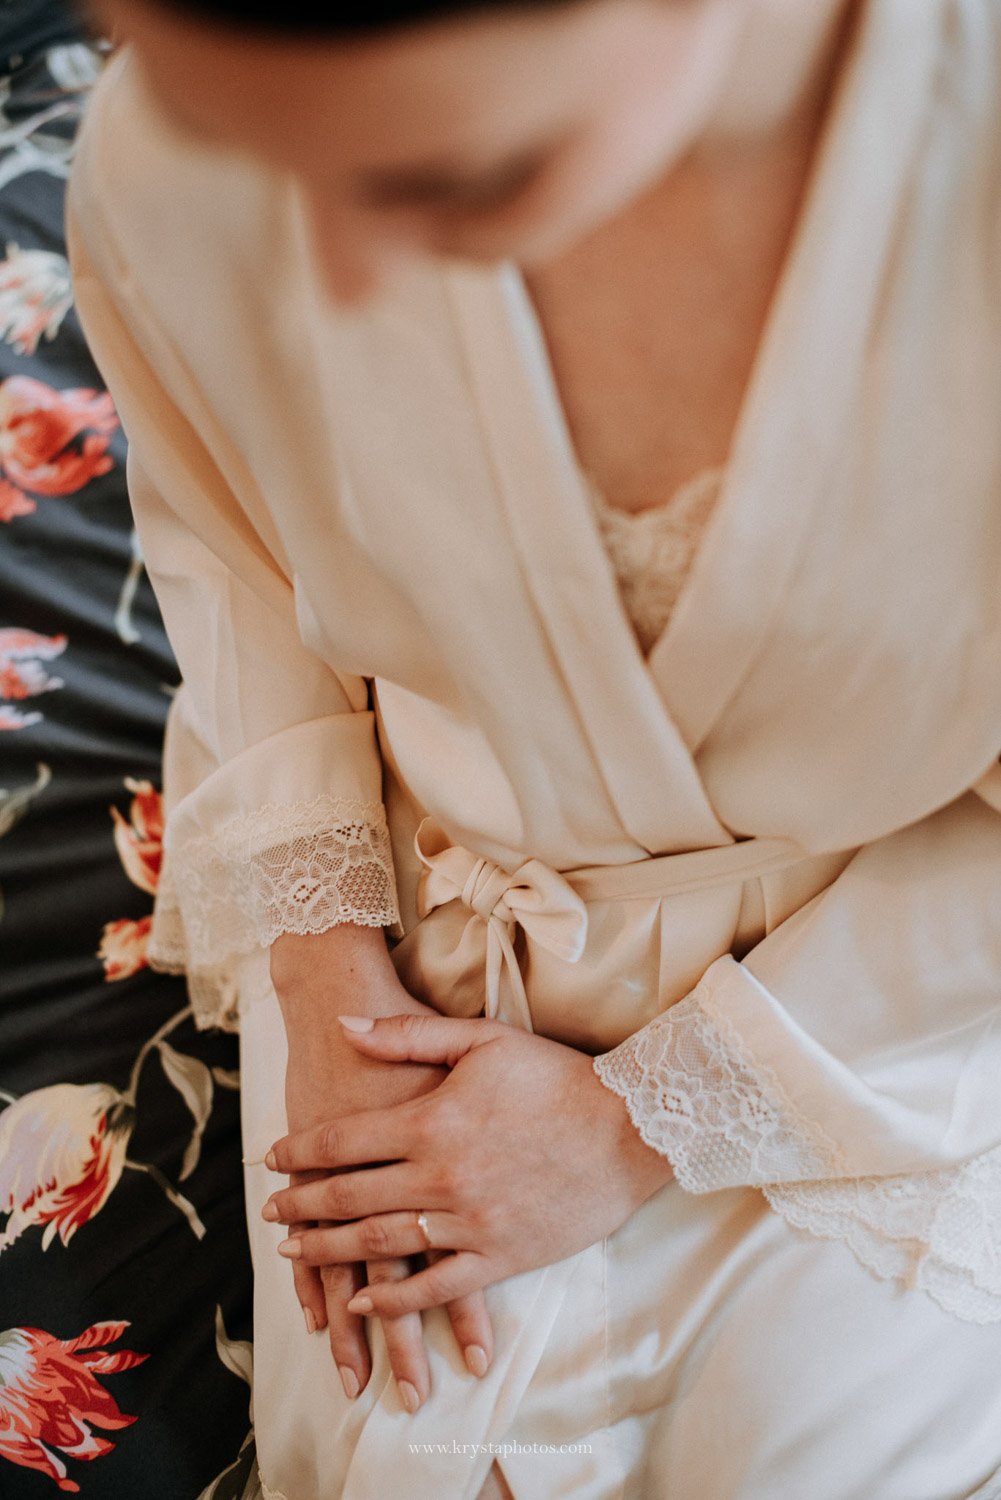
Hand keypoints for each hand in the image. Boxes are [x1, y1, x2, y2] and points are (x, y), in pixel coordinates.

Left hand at [264, 1012, 674, 1319]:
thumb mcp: (481, 1039)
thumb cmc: (556, 1076)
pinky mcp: (500, 1256)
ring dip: (330, 1251)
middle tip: (270, 1212)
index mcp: (431, 1120)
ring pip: (380, 1243)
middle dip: (301, 1205)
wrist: (629, 1127)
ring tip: (296, 1253)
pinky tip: (360, 1303)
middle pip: (348, 1196)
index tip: (271, 1159)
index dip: (300, 1151)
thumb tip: (343, 1025)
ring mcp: (468, 1222)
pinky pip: (434, 1287)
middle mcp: (439, 1175)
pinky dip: (392, 1301)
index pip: (343, 1140)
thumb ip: (407, 1035)